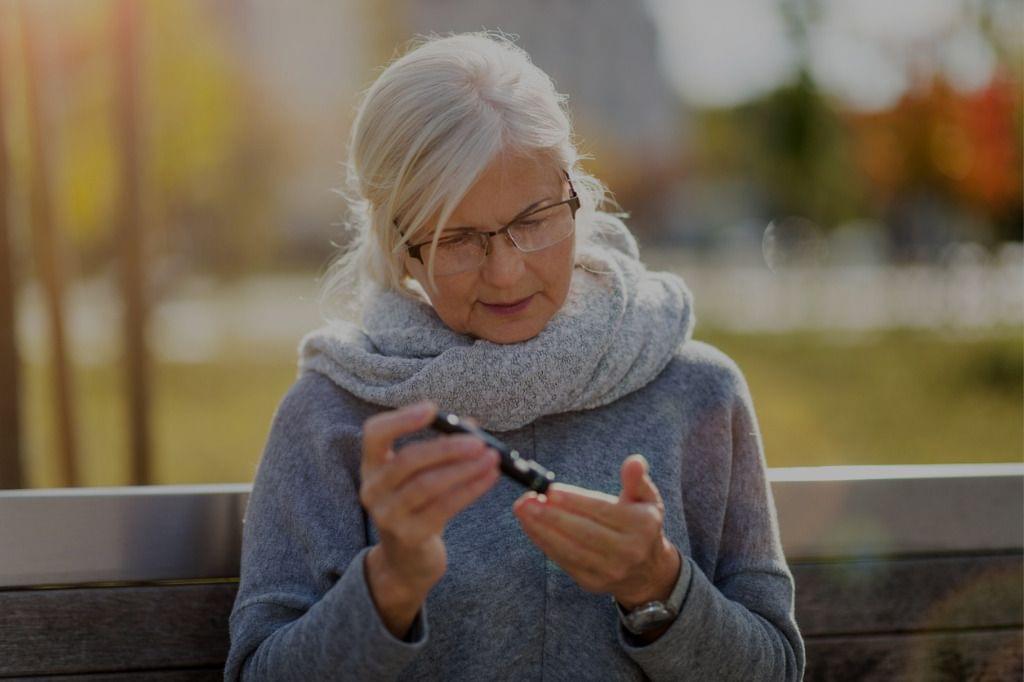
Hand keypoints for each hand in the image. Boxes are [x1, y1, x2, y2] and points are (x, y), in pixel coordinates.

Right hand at [359, 401, 500, 597]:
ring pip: (427, 485)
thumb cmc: (417, 506)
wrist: (406, 561)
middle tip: (480, 442)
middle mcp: (373, 489)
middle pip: (408, 460)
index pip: (375, 433)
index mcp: (372, 465)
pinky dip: (470, 490)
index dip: (402, 419)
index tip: (433, 409)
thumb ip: (441, 447)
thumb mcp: (421, 475)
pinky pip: (443, 508)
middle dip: (447, 448)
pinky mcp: (409, 536)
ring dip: (464, 469)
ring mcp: (388, 515)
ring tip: (492, 459)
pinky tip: (489, 479)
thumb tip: (471, 425)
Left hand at [512, 454, 680, 608]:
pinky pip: (564, 561)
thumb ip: (637, 480)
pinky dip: (544, 543)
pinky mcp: (592, 582)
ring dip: (542, 530)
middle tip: (527, 500)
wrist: (648, 572)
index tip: (551, 490)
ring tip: (523, 510)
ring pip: (570, 549)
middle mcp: (628, 551)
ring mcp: (610, 570)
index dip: (575, 501)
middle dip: (552, 516)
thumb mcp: (647, 500)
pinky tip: (530, 526)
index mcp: (642, 526)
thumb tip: (634, 461)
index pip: (603, 511)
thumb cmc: (640, 525)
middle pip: (584, 532)